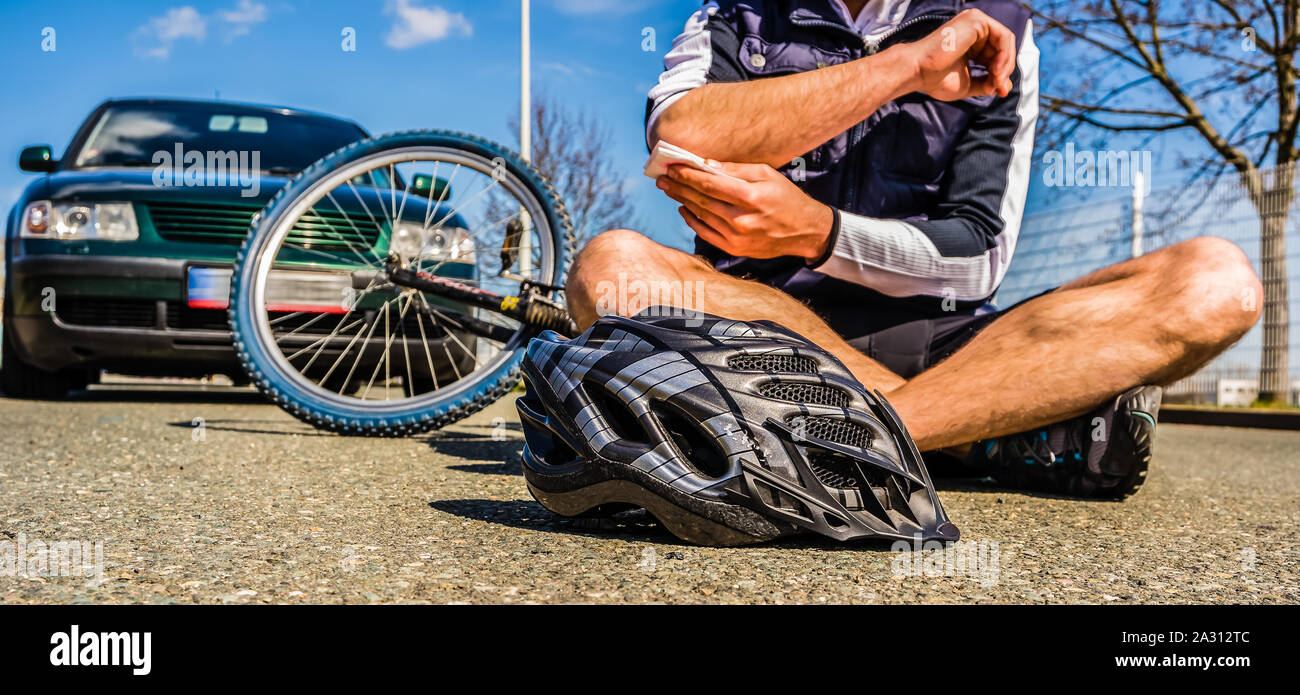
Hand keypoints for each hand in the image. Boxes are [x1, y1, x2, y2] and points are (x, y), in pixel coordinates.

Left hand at [657, 162, 833, 262]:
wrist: (805, 231)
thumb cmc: (786, 198)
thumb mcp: (767, 174)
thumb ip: (736, 170)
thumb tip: (707, 165)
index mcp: (750, 197)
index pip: (710, 184)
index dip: (688, 175)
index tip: (672, 167)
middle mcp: (741, 219)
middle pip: (701, 200)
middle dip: (679, 187)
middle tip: (663, 177)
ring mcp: (736, 237)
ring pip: (700, 215)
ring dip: (682, 201)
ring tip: (669, 189)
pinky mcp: (735, 249)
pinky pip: (705, 233)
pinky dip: (692, 220)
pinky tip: (683, 209)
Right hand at [899, 8, 1015, 100]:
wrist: (919, 72)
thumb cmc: (936, 79)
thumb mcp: (969, 84)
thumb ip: (987, 84)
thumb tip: (1004, 88)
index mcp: (970, 40)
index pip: (995, 53)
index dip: (1000, 73)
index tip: (998, 91)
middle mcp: (973, 28)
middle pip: (1002, 47)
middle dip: (1004, 69)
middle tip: (998, 87)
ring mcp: (975, 21)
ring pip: (1006, 42)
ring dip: (1005, 64)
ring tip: (995, 80)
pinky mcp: (976, 20)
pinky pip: (1003, 37)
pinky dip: (1005, 56)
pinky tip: (995, 70)